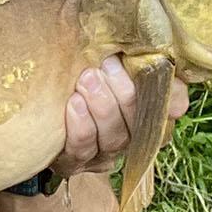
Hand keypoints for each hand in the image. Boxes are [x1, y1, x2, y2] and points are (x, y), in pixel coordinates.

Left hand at [47, 55, 187, 179]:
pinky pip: (83, 150)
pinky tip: (74, 103)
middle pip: (140, 123)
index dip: (170, 96)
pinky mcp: (75, 161)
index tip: (152, 71)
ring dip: (102, 106)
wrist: (38, 75)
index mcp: (146, 109)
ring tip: (87, 78)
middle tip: (107, 64)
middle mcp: (130, 136)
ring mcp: (104, 152)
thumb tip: (173, 94)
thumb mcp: (110, 49)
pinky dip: (81, 126)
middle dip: (124, 92)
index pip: (171, 107)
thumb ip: (142, 58)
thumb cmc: (80, 60)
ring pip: (115, 138)